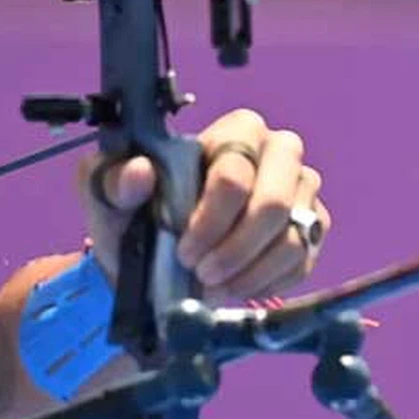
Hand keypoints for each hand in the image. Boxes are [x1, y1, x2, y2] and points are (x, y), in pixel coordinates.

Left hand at [78, 109, 330, 301]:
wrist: (149, 258)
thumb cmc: (132, 214)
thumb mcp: (107, 194)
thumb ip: (114, 180)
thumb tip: (139, 172)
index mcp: (235, 131)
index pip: (234, 172)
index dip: (210, 219)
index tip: (183, 251)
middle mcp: (278, 153)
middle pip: (273, 204)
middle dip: (234, 248)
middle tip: (202, 273)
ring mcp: (300, 192)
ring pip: (290, 238)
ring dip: (247, 272)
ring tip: (212, 286)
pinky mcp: (311, 229)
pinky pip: (301, 261)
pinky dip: (264, 283)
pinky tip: (233, 288)